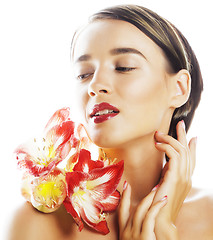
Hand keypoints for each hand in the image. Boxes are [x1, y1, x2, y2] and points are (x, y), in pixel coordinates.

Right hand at [118, 183, 167, 239]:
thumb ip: (137, 233)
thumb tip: (145, 226)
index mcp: (123, 233)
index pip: (122, 211)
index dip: (124, 196)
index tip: (126, 184)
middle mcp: (127, 232)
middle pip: (134, 208)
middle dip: (145, 196)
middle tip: (154, 187)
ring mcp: (134, 234)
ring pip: (142, 209)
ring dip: (151, 197)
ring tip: (160, 191)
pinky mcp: (144, 237)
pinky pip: (150, 216)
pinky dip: (157, 206)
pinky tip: (164, 200)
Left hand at [153, 120, 196, 235]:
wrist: (160, 218)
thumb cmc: (160, 201)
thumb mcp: (166, 183)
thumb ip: (169, 172)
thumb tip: (168, 162)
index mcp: (186, 178)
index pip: (192, 158)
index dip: (192, 146)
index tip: (191, 135)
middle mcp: (188, 176)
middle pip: (188, 150)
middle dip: (183, 135)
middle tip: (179, 123)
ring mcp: (184, 177)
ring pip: (182, 150)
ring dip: (170, 138)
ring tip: (159, 134)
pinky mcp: (176, 177)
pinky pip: (174, 155)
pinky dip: (166, 147)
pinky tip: (157, 144)